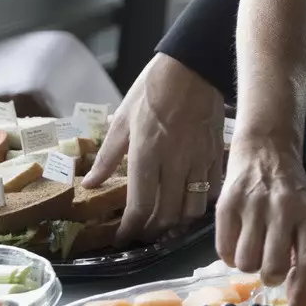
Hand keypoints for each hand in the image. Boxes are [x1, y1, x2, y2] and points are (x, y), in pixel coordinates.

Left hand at [85, 54, 227, 242]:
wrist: (193, 67)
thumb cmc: (152, 90)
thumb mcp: (122, 120)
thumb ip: (107, 157)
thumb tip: (88, 184)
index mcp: (147, 155)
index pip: (140, 207)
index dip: (130, 230)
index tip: (122, 238)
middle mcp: (174, 163)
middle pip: (167, 214)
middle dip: (152, 229)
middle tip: (142, 230)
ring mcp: (199, 160)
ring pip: (193, 208)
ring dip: (178, 220)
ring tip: (167, 218)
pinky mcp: (216, 153)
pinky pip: (212, 190)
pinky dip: (200, 202)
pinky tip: (190, 199)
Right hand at [218, 129, 305, 305]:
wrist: (264, 146)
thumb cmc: (288, 187)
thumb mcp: (305, 212)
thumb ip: (302, 247)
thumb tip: (293, 294)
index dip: (304, 291)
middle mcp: (283, 208)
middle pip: (272, 267)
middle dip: (270, 275)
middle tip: (269, 264)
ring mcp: (253, 205)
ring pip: (245, 263)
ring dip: (248, 265)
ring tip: (253, 246)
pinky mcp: (225, 205)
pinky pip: (223, 251)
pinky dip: (229, 255)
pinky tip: (238, 239)